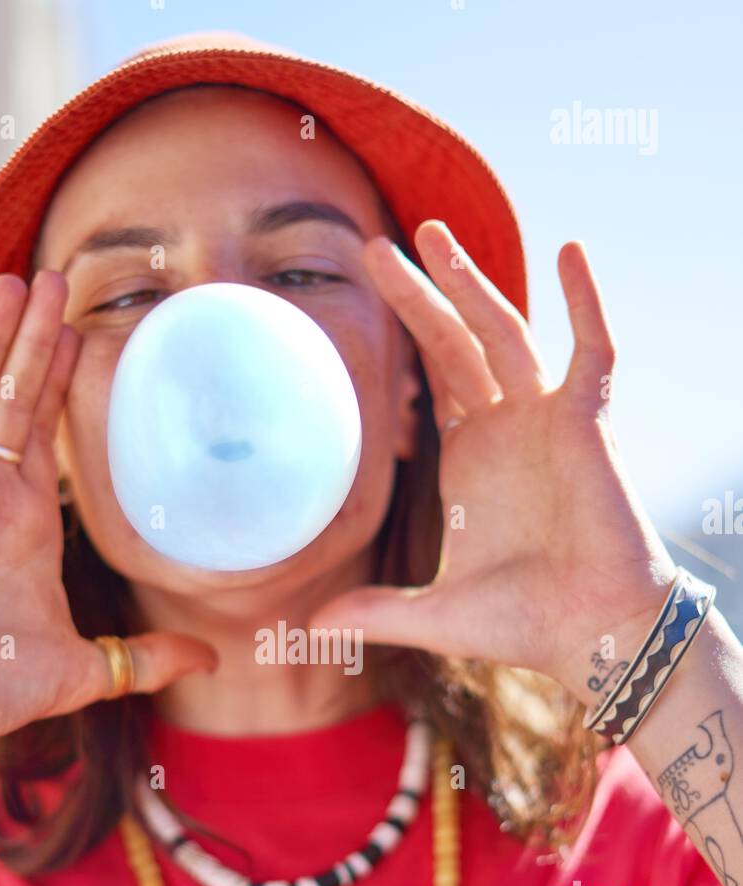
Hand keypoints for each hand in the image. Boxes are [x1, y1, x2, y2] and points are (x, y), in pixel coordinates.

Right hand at [0, 272, 216, 763]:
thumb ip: (143, 657)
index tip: (88, 329)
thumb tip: (210, 661)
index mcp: (24, 520)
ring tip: (16, 283)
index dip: (63, 378)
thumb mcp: (83, 670)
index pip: (45, 430)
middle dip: (34, 338)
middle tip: (58, 276)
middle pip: (11, 397)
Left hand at [310, 222, 675, 698]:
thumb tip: (310, 630)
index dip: (401, 338)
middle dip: (420, 293)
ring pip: (505, 333)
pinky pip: (593, 348)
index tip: (360, 299)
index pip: (430, 378)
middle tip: (373, 246)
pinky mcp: (587, 423)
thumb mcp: (434, 614)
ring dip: (472, 282)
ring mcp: (546, 420)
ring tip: (431, 233)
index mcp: (468, 460)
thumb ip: (375, 611)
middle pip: (455, 342)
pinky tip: (570, 250)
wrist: (592, 636)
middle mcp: (504, 429)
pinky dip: (585, 301)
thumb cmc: (522, 625)